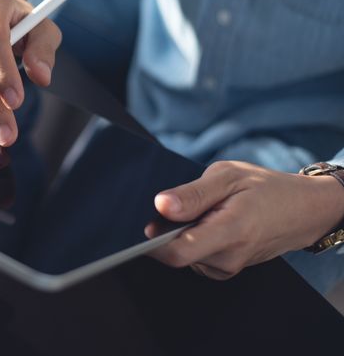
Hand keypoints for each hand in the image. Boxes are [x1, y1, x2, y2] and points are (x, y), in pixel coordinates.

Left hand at [147, 161, 343, 279]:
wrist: (302, 210)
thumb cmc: (266, 188)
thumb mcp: (228, 176)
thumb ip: (192, 193)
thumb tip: (160, 206)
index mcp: (230, 231)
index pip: (178, 253)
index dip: (152, 243)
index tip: (142, 225)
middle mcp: (228, 258)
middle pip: (176, 253)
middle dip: (168, 230)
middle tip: (178, 204)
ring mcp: (227, 267)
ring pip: (184, 255)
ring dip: (182, 234)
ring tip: (202, 210)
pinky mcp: (224, 269)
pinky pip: (194, 257)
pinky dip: (192, 240)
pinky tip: (206, 223)